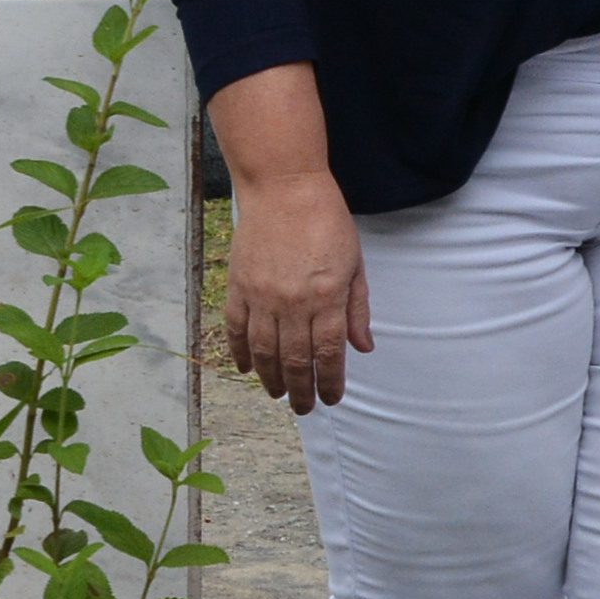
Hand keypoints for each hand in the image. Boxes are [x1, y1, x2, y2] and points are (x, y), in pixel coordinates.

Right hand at [226, 167, 372, 412]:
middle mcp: (293, 302)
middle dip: (301, 389)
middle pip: (294, 359)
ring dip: (270, 378)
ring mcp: (262, 296)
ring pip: (264, 350)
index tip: (332, 399)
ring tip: (278, 394)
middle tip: (304, 408)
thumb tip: (363, 348)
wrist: (285, 189)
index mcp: (327, 296)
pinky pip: (237, 329)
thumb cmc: (328, 223)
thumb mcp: (355, 264)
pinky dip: (241, 352)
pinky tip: (247, 368)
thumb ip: (357, 309)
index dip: (330, 381)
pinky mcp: (238, 286)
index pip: (328, 352)